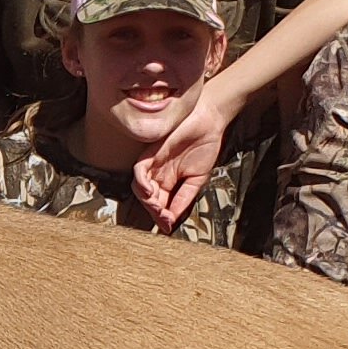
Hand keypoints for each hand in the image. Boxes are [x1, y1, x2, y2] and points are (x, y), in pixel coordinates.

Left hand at [133, 82, 246, 227]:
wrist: (209, 122)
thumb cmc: (204, 147)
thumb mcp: (197, 179)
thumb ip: (185, 198)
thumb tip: (174, 219)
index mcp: (168, 182)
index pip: (159, 204)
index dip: (161, 217)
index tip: (168, 226)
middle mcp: (158, 174)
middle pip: (147, 199)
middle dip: (154, 212)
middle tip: (164, 218)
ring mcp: (153, 164)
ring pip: (139, 188)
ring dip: (147, 201)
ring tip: (157, 207)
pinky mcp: (151, 152)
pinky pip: (138, 170)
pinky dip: (141, 182)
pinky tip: (149, 191)